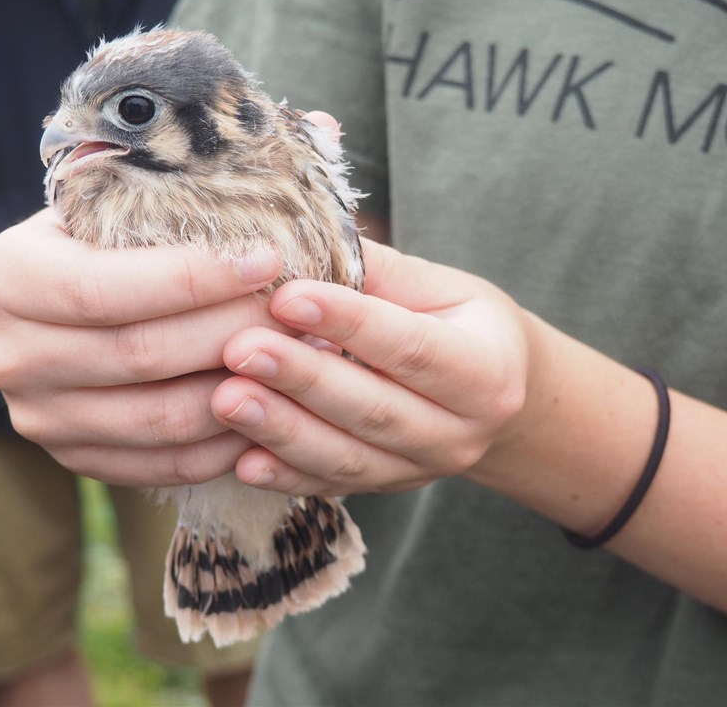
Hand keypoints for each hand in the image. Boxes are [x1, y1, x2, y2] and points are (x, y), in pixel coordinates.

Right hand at [0, 208, 287, 485]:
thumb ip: (158, 204)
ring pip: (163, 419)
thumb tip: (258, 210)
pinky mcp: (76, 459)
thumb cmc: (102, 239)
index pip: (106, 288)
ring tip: (300, 356)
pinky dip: (228, 440)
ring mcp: (40, 419)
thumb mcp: (109, 204)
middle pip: (142, 356)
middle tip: (298, 313)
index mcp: (10, 278)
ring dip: (244, 390)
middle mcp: (10, 356)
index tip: (268, 260)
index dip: (194, 278)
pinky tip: (273, 404)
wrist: (58, 304)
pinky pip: (168, 465)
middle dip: (233, 331)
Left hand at [211, 240, 529, 495]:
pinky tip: (241, 460)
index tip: (288, 296)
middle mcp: (459, 433)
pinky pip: (331, 488)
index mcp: (486, 372)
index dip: (349, 323)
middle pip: (375, 409)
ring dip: (283, 430)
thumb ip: (381, 271)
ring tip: (226, 399)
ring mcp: (421, 470)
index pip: (412, 347)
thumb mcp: (441, 287)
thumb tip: (308, 238)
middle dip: (303, 380)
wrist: (500, 397)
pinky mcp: (385, 488)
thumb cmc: (463, 324)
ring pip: (348, 459)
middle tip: (240, 350)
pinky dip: (285, 477)